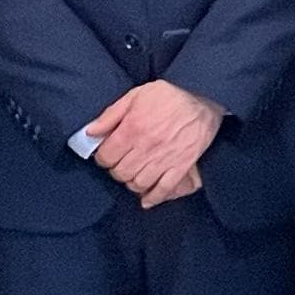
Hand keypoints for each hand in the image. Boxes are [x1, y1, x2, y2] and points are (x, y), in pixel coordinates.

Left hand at [86, 79, 225, 205]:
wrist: (204, 97)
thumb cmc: (169, 95)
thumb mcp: (136, 95)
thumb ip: (111, 114)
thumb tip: (90, 132)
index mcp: (133, 128)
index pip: (106, 156)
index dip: (103, 157)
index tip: (107, 154)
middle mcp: (146, 147)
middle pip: (120, 173)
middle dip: (116, 170)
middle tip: (120, 164)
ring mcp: (165, 159)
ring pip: (138, 184)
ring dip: (132, 182)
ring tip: (133, 174)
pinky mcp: (181, 166)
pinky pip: (164, 189)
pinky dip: (153, 197)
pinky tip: (146, 199)